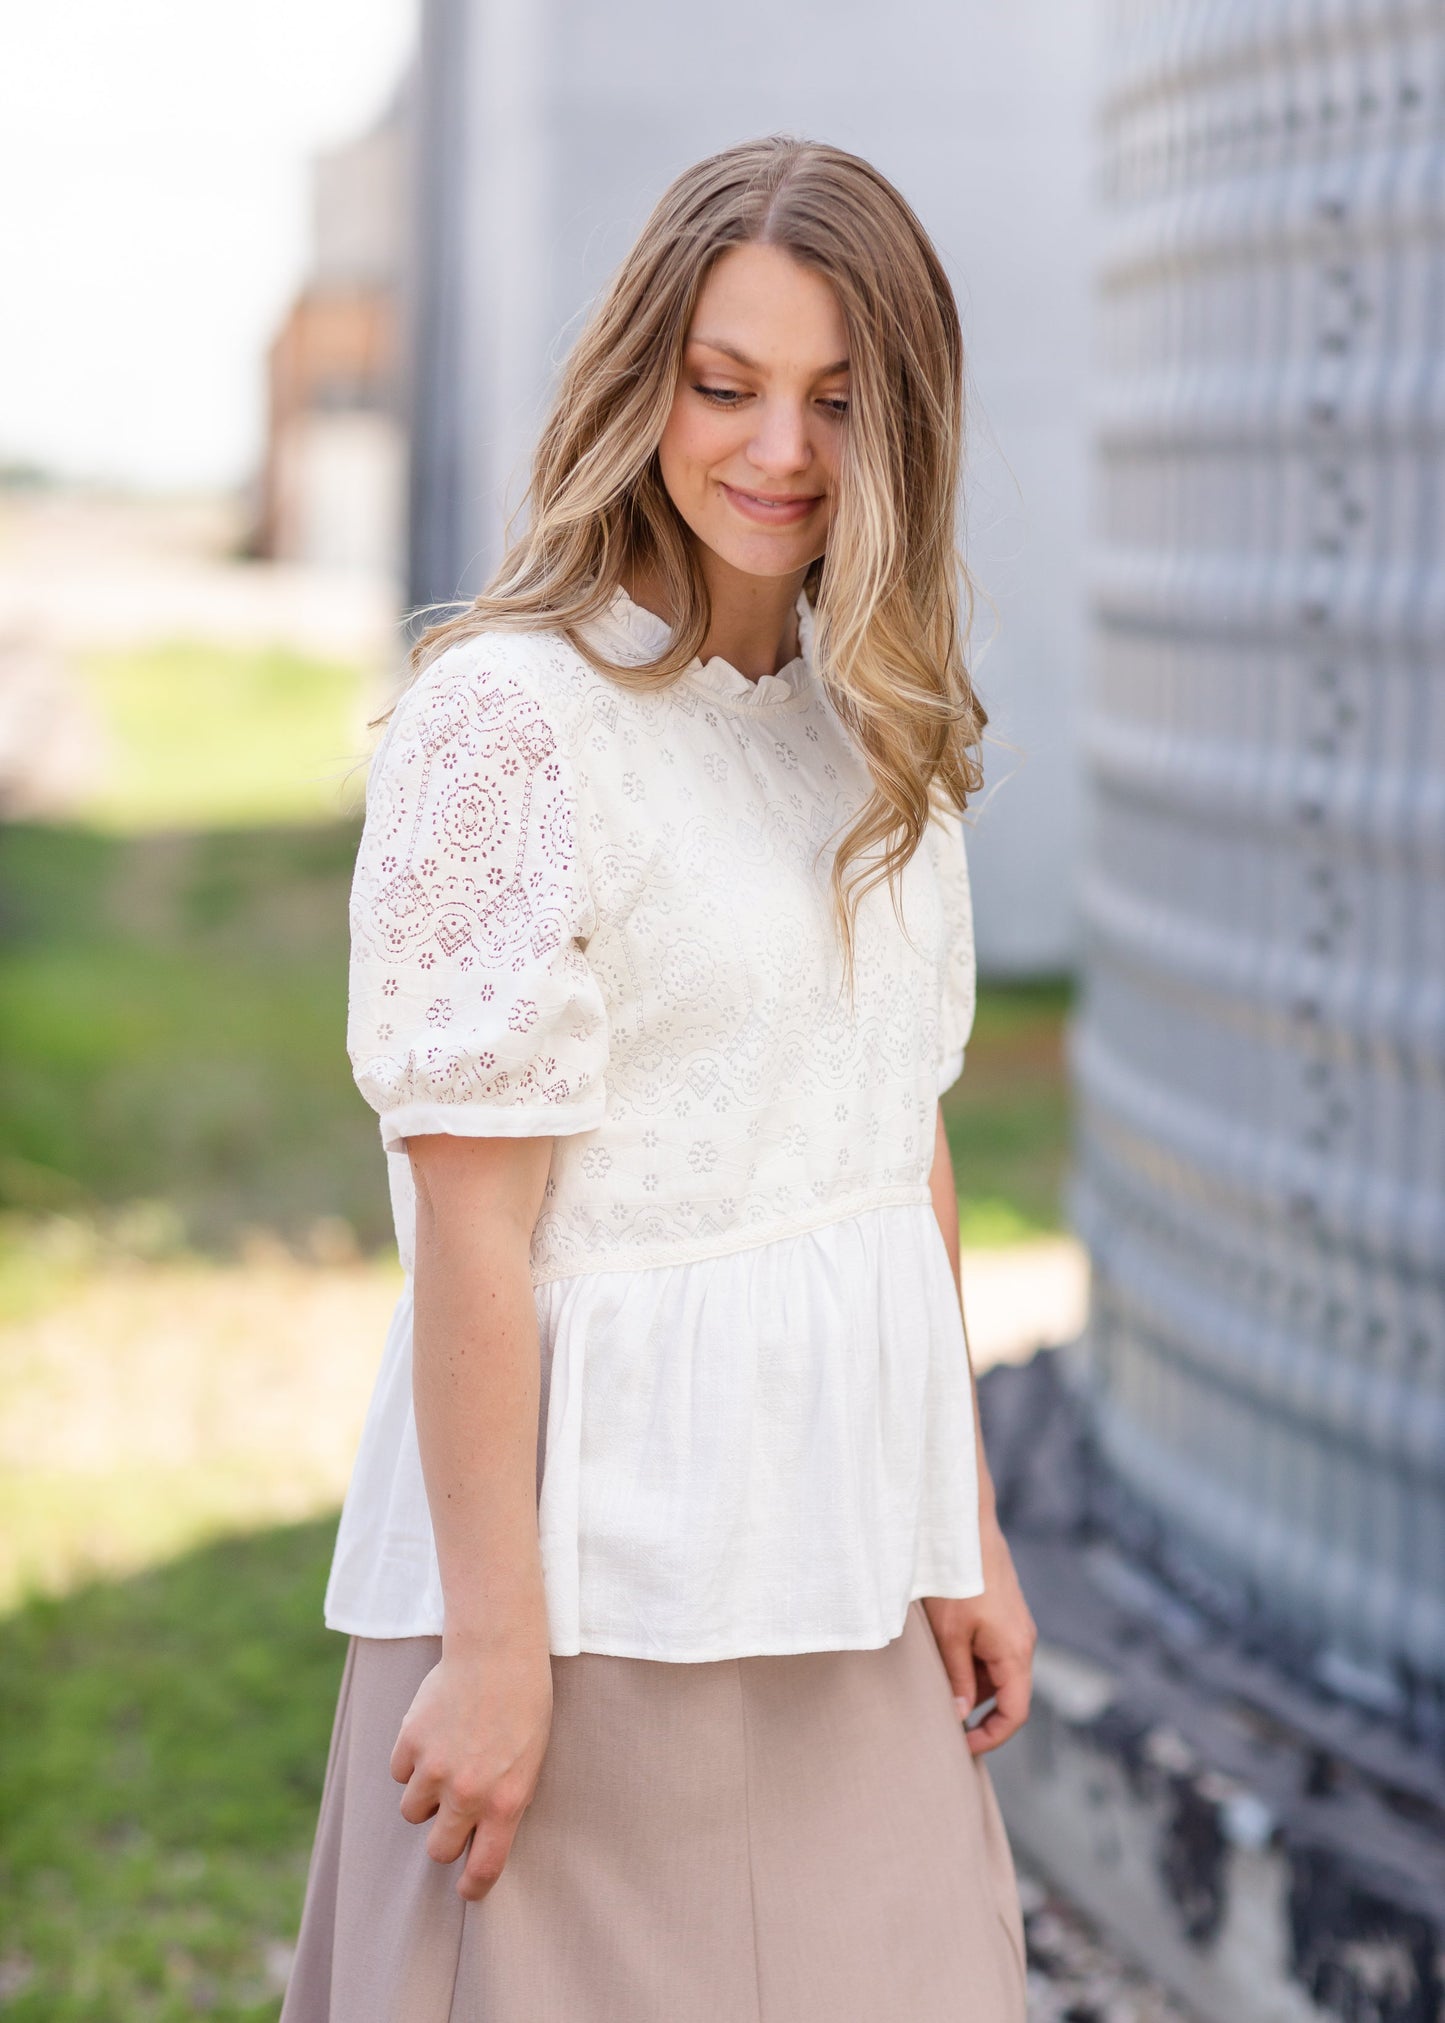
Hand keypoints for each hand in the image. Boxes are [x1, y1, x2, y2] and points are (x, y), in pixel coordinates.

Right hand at [390, 1638, 553, 1900]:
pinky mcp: (410, 1742)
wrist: (497, 1652)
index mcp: (506, 1801)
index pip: (485, 1866)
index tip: (468, 1890)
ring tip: (445, 1759)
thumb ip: (505, 1800)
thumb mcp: (531, 1761)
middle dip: (444, 1839)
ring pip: (412, 1811)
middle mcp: (468, 1792)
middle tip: (451, 1816)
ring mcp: (435, 1768)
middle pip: (439, 1849)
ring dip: (425, 1795)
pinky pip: (398, 1772)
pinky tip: (432, 1734)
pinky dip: (410, 1761)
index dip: (474, 1885)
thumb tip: (479, 1834)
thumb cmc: (524, 1705)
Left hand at [923, 1514, 1036, 1755]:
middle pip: (1007, 1693)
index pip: (1015, 1713)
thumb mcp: (949, 1635)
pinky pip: (994, 1649)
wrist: (965, 1525)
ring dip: (973, 1684)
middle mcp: (1023, 1641)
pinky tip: (945, 1654)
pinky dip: (973, 1661)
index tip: (962, 1747)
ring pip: (999, 1671)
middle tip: (943, 1722)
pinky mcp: (1005, 1611)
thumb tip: (959, 1716)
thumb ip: (956, 1678)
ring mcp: (1016, 1624)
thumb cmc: (956, 1578)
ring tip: (937, 1685)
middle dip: (978, 1712)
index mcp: (1016, 1652)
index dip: (991, 1737)